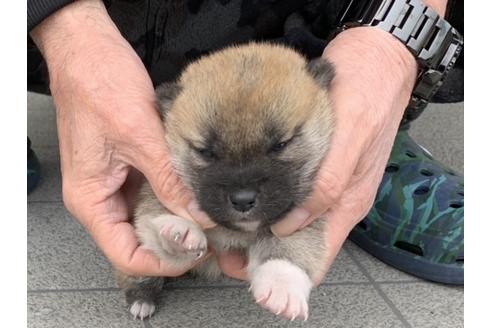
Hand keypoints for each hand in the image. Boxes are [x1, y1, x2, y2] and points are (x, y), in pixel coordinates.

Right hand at [30, 0, 213, 276]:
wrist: (90, 50)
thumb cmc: (98, 85)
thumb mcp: (139, 137)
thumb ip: (169, 180)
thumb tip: (198, 214)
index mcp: (92, 199)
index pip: (125, 254)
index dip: (161, 263)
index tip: (195, 255)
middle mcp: (103, 197)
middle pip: (139, 241)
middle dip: (176, 247)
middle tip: (215, 243)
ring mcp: (118, 183)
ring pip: (150, 220)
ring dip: (180, 225)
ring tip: (214, 226)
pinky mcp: (132, 167)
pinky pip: (155, 195)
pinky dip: (177, 201)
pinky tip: (201, 200)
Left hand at [218, 27, 417, 282]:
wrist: (375, 58)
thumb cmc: (367, 93)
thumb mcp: (351, 139)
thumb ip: (327, 184)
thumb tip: (291, 224)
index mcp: (349, 201)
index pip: (316, 254)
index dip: (282, 269)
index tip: (246, 271)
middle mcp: (336, 198)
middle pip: (298, 240)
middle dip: (262, 249)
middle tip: (224, 247)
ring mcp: (325, 181)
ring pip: (290, 218)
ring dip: (260, 226)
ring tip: (226, 225)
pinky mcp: (314, 163)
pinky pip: (288, 192)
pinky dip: (265, 199)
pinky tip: (242, 194)